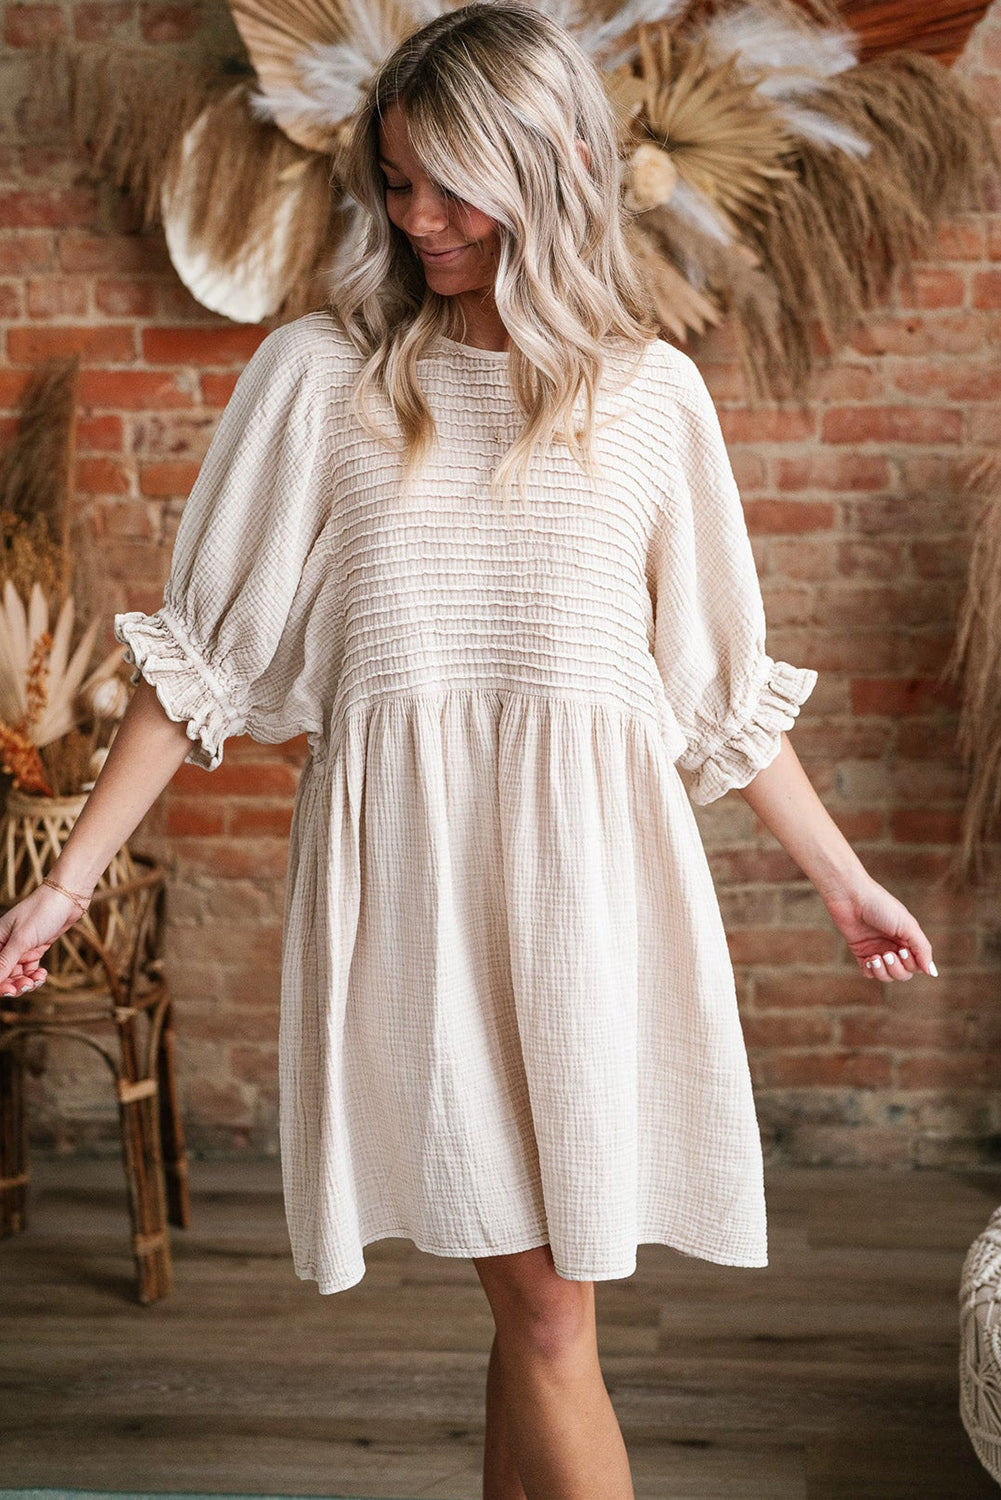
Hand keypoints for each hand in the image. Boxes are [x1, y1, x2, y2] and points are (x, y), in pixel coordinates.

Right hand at [0, 882, 93, 997]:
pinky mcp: (35, 949)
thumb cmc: (41, 912)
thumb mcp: (21, 940)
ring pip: (17, 975)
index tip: (8, 991)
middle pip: (3, 974)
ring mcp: (20, 948)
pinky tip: (42, 975)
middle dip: (13, 984)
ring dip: (25, 981)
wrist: (67, 898)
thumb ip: (5, 962)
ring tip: (37, 981)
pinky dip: (35, 975)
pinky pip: (30, 970)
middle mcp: (5, 945)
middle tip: (26, 986)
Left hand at [820, 874, 936, 981]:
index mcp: (908, 939)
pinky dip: (870, 971)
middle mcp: (894, 946)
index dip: (911, 964)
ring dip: (883, 972)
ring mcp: (877, 950)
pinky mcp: (861, 952)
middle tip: (887, 954)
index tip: (902, 950)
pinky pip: (869, 973)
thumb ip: (922, 948)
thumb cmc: (881, 906)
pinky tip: (868, 960)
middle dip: (896, 969)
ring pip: (886, 976)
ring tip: (875, 958)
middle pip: (903, 973)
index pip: (917, 965)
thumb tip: (932, 972)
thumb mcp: (907, 925)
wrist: (850, 897)